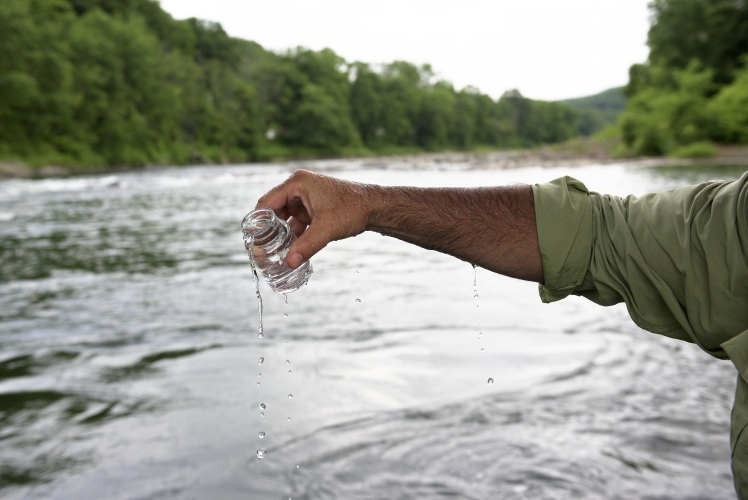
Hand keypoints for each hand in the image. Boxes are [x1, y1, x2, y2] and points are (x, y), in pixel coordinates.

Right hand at [256, 169, 377, 267]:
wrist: (375, 207)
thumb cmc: (353, 209)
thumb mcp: (327, 229)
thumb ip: (307, 246)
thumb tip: (290, 263)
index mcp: (297, 183)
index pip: (267, 202)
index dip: (258, 222)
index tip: (251, 241)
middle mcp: (298, 187)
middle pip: (273, 211)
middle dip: (267, 231)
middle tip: (260, 251)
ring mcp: (305, 198)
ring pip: (284, 218)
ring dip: (280, 235)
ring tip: (271, 254)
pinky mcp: (313, 208)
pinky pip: (296, 223)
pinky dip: (292, 236)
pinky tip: (289, 252)